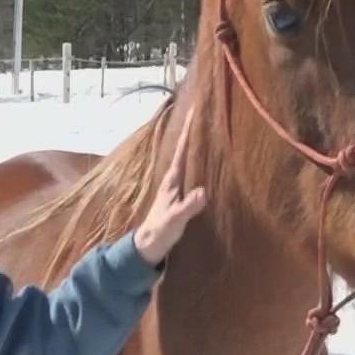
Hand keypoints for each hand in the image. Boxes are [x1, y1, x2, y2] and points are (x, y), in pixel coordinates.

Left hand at [132, 113, 207, 265]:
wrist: (148, 245)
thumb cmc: (160, 231)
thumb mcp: (176, 219)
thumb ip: (188, 206)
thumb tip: (203, 192)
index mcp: (172, 180)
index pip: (181, 149)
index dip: (188, 130)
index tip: (193, 110)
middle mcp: (173, 179)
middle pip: (184, 149)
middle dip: (192, 131)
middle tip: (201, 111)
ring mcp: (175, 187)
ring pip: (187, 159)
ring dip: (194, 145)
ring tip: (205, 129)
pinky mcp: (179, 195)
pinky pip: (190, 172)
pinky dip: (197, 161)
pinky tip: (204, 161)